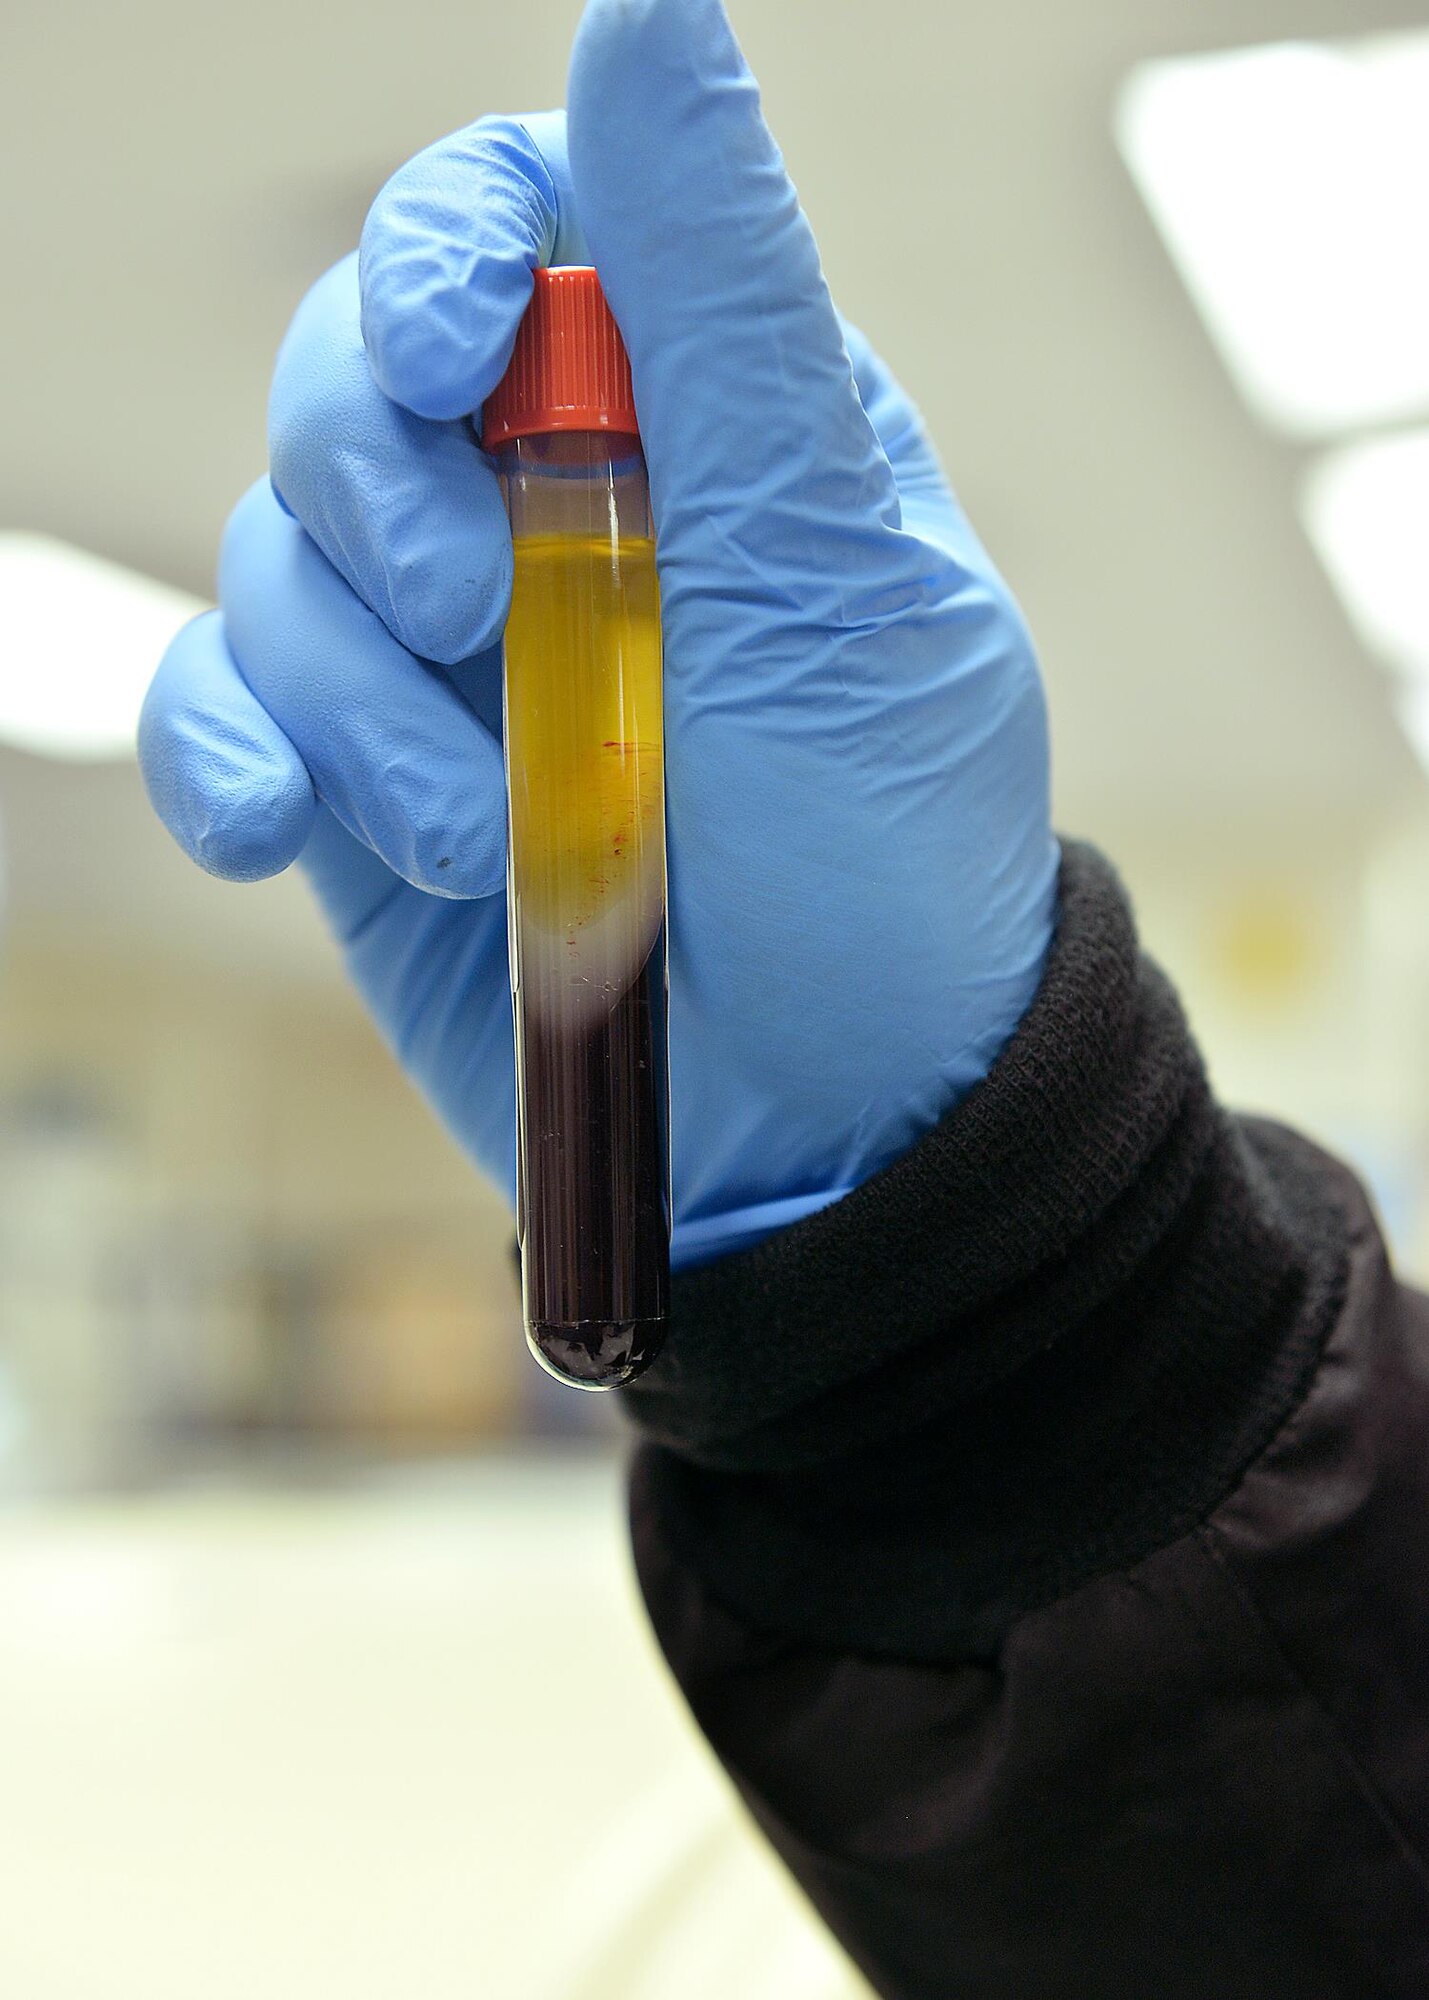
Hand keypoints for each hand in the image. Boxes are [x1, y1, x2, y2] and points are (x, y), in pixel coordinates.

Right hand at [140, 0, 1056, 1265]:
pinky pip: (225, 716)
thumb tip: (647, 3)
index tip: (449, 359)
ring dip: (355, 691)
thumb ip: (724, 299)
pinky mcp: (365, 791)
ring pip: (275, 558)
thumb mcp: (830, 565)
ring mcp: (445, 660)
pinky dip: (229, 761)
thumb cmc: (876, 849)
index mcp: (694, 421)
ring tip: (487, 829)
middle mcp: (553, 513)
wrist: (825, 1123)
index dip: (440, 253)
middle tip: (474, 608)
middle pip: (349, 376)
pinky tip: (275, 831)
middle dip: (375, 482)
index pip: (514, 223)